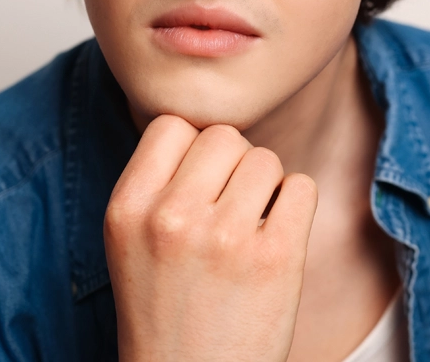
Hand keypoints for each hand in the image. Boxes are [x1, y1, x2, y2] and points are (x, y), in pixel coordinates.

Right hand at [103, 114, 317, 361]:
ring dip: (265, 185)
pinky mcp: (275, 259)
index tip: (198, 180)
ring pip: (265, 158)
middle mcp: (171, 217)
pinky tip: (275, 236)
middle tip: (228, 206)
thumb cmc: (165, 306)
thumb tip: (211, 127)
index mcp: (128, 208)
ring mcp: (224, 238)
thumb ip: (158, 179)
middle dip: (233, 164)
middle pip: (224, 136)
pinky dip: (295, 204)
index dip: (192, 147)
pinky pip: (301, 187)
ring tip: (249, 227)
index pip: (173, 124)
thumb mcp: (131, 238)